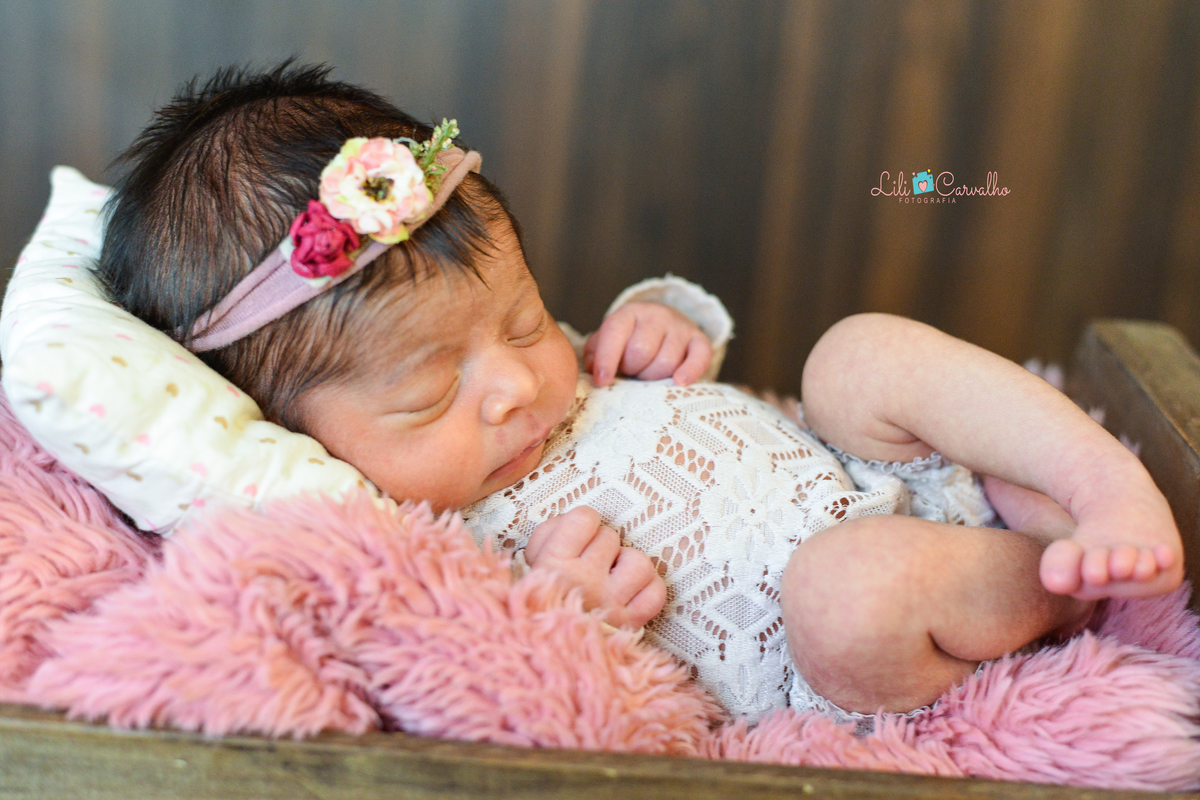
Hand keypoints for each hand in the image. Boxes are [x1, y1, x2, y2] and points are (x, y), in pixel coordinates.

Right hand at [524, 506, 665, 628]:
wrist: (540, 671)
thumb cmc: (531, 613)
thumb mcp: (524, 570)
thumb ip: (545, 539)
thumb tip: (571, 523)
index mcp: (552, 566)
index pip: (584, 518)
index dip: (582, 525)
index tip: (574, 540)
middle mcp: (583, 582)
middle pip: (610, 538)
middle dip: (600, 547)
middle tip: (586, 566)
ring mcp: (610, 605)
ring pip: (639, 562)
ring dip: (628, 567)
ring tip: (611, 579)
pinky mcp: (629, 626)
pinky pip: (655, 593)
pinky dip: (648, 591)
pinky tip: (630, 595)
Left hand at [583, 301, 712, 386]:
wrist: (664, 328)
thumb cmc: (630, 341)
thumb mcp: (608, 341)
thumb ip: (595, 352)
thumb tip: (594, 368)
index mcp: (630, 313)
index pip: (615, 332)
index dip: (606, 358)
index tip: (601, 381)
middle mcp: (657, 315)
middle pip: (641, 351)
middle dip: (631, 369)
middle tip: (630, 371)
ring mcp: (681, 327)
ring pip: (666, 362)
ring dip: (652, 377)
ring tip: (647, 373)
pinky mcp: (700, 341)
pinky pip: (699, 358)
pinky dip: (689, 372)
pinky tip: (679, 382)